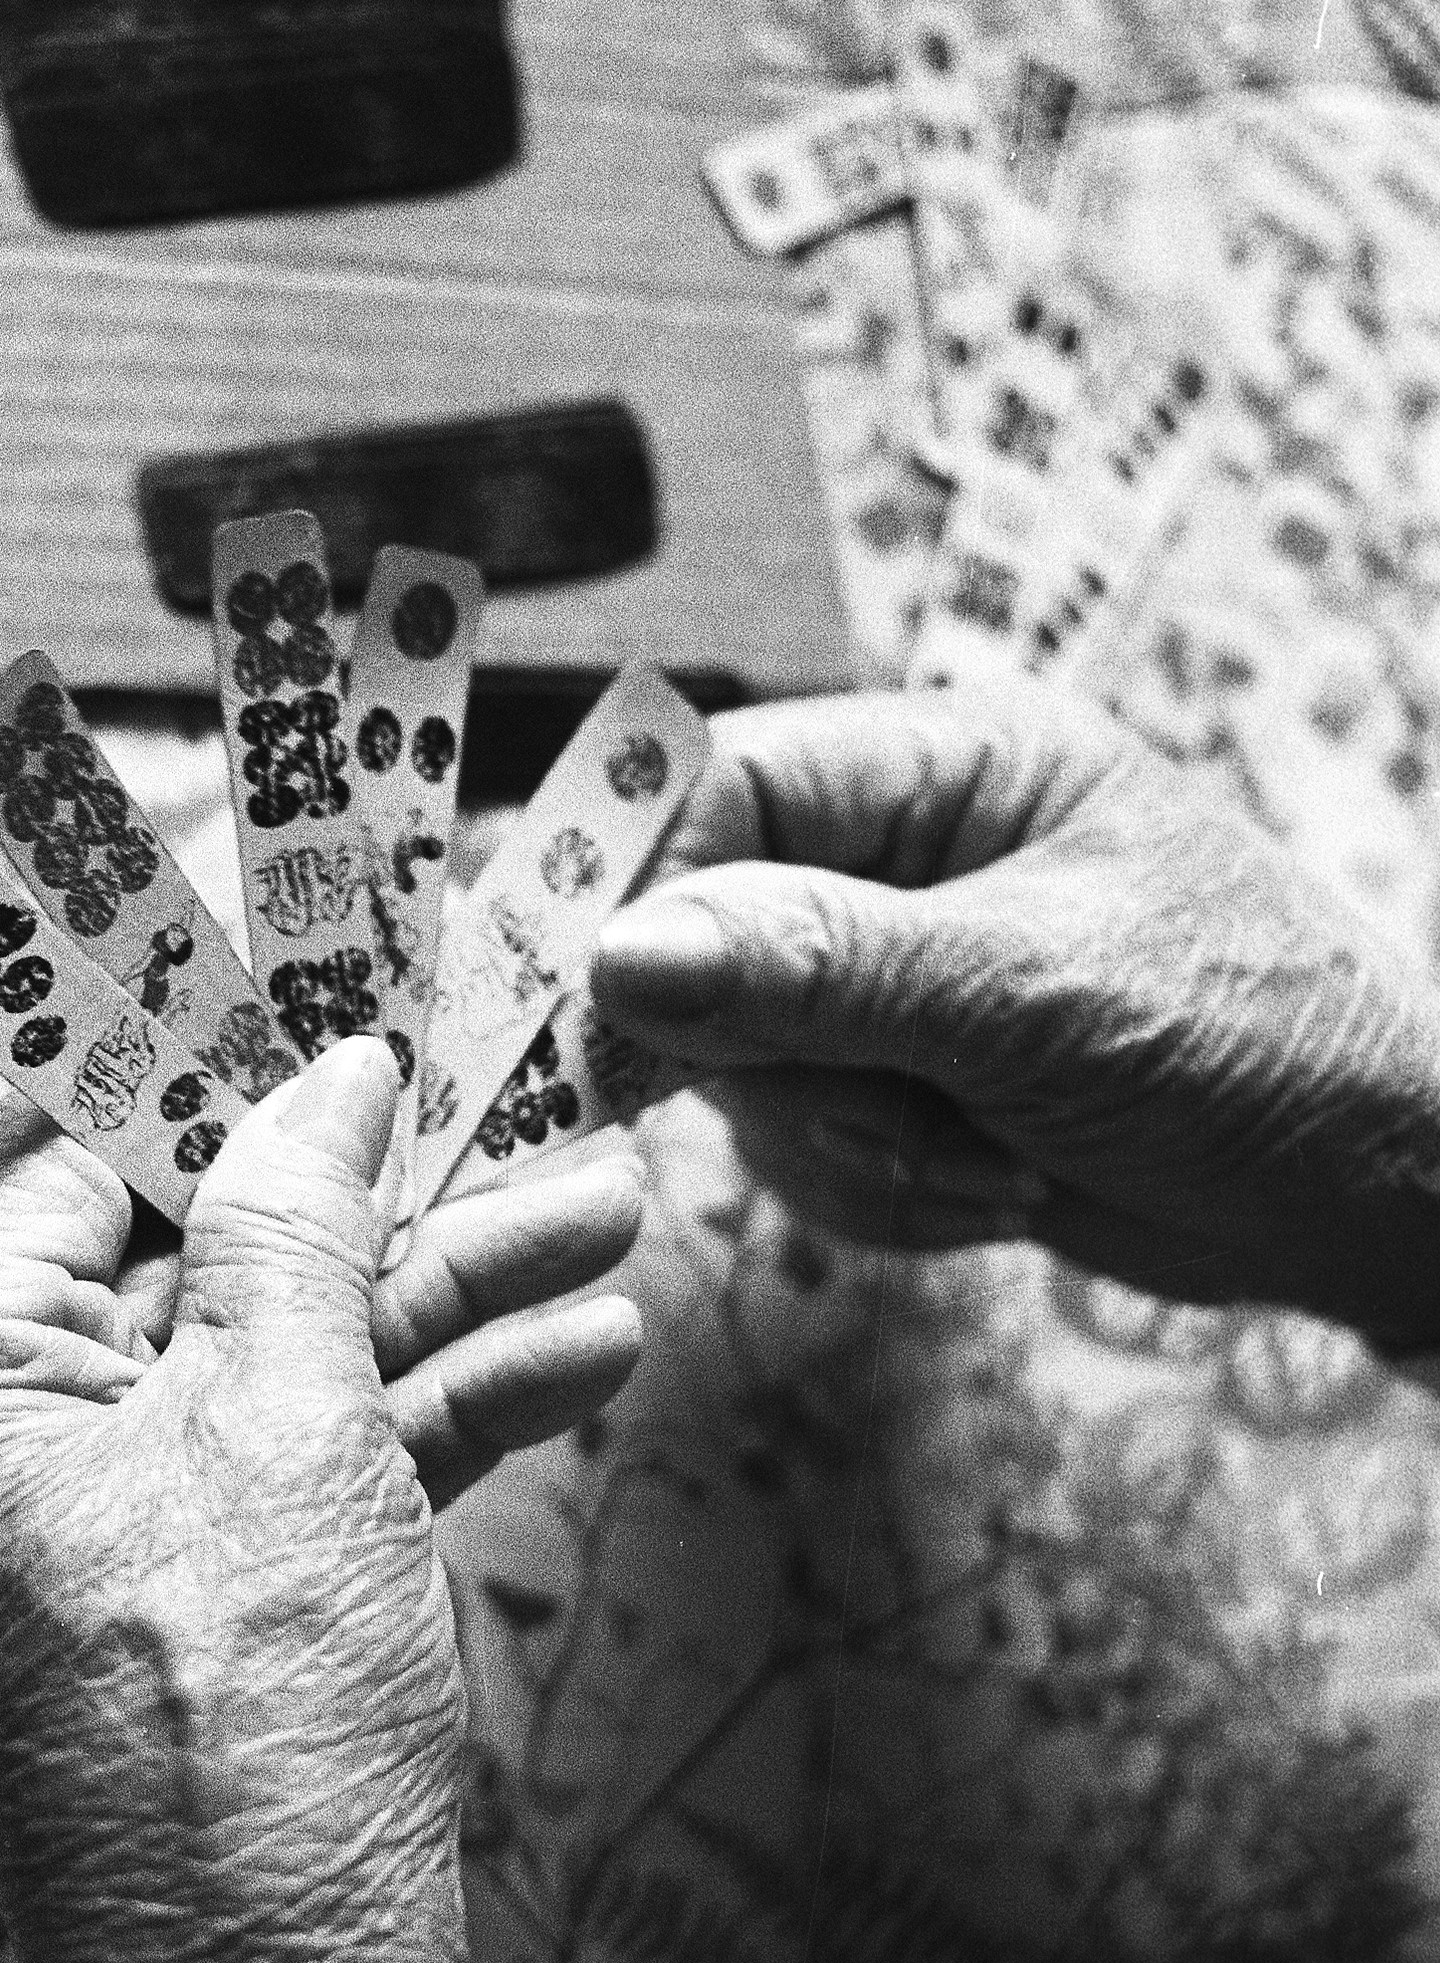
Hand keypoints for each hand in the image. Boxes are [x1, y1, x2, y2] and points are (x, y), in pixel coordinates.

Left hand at [0, 1040, 642, 1962]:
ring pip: (281, 1350)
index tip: (290, 939)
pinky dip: (436, 1406)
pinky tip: (586, 1343)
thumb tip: (325, 1066)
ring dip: (446, 1286)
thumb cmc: (247, 1714)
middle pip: (194, 1245)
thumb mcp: (285, 1416)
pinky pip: (309, 1457)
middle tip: (490, 1062)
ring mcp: (106, 1524)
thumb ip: (297, 1215)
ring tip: (609, 1207)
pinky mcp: (205, 1592)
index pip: (55, 1148)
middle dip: (372, 1173)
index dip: (187, 1039)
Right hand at [591, 686, 1439, 1347]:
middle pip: (709, 939)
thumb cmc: (1256, 1042)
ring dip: (852, 1141)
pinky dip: (884, 1191)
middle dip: (790, 1060)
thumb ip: (819, 967)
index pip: (725, 783)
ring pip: (746, 1063)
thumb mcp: (1032, 993)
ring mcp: (899, 977)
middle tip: (895, 1113)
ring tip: (993, 1158)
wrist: (1371, 1201)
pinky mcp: (904, 1084)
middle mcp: (909, 855)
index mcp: (953, 762)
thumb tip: (620, 954)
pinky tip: (1000, 1189)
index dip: (645, 886)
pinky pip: (801, 1143)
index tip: (600, 1004)